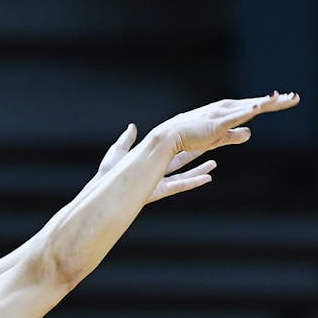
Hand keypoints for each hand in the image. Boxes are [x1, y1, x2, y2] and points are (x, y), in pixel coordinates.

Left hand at [95, 123, 217, 202]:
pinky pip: (182, 185)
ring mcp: (160, 181)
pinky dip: (195, 181)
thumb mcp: (119, 151)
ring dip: (199, 168)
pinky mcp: (161, 191)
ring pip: (185, 173)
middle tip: (210, 146)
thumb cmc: (108, 173)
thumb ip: (127, 140)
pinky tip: (208, 177)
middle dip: (196, 153)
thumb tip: (132, 127)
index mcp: (149, 160)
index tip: (193, 136)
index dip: (182, 143)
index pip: (170, 150)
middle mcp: (157, 171)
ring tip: (213, 163)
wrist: (104, 190)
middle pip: (181, 160)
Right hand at [154, 91, 299, 153]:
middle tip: (295, 97)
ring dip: (264, 103)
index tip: (289, 99)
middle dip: (277, 101)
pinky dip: (245, 111)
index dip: (274, 103)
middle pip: (257, 104)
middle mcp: (228, 108)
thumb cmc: (193, 136)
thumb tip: (249, 134)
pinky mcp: (216, 123)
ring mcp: (222, 114)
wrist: (171, 136)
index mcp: (230, 112)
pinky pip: (234, 117)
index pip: (256, 106)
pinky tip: (256, 107)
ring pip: (248, 107)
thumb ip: (234, 135)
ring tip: (280, 98)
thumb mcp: (219, 137)